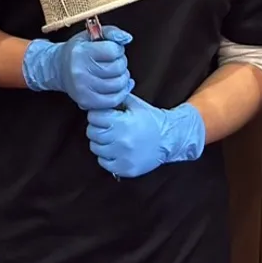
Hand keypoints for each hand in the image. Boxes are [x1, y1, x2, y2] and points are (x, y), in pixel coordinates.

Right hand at [22, 26, 133, 110]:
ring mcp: (82, 89)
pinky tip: (117, 86)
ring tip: (115, 73)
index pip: (113, 51)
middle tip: (115, 61)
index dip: (118, 49)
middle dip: (122, 63)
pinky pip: (113, 100)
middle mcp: (80, 71)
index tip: (113, 50)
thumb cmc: (77, 51)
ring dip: (122, 78)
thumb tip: (127, 38)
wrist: (58, 68)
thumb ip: (111, 32)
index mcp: (81, 52)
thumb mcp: (91, 35)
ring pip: (118, 85)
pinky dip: (120, 93)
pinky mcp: (86, 102)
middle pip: (117, 69)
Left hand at [86, 95, 205, 177]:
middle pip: (92, 133)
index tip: (102, 116)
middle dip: (96, 128)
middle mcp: (121, 141)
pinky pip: (103, 163)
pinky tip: (114, 150)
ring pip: (95, 148)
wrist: (169, 139)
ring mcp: (123, 157)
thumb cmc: (150, 120)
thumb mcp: (135, 104)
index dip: (96, 115)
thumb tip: (99, 93)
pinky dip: (106, 157)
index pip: (94, 117)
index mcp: (122, 123)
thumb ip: (117, 98)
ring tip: (110, 138)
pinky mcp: (125, 169)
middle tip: (105, 127)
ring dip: (100, 142)